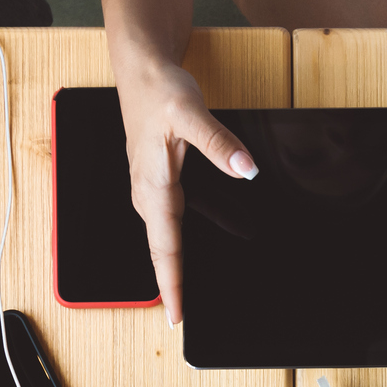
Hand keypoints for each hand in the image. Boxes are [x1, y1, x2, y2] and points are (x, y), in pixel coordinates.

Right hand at [116, 59, 256, 324]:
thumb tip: (246, 170)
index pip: (165, 248)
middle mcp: (149, 195)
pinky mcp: (162, 183)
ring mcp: (154, 191)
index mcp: (153, 187)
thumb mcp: (191, 114)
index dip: (172, 285)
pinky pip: (178, 218)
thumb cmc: (158, 90)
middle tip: (187, 317)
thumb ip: (220, 145)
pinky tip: (219, 237)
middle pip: (165, 250)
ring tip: (198, 292)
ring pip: (171, 237)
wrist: (141, 70)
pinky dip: (194, 233)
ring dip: (184, 262)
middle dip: (176, 284)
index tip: (177, 316)